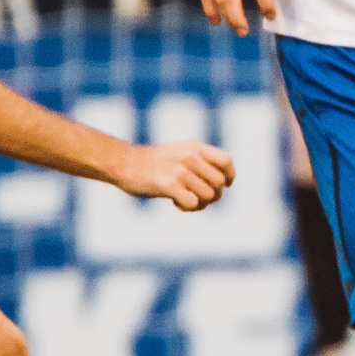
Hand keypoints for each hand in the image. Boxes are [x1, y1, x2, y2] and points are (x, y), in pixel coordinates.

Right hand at [116, 140, 236, 210]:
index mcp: (195, 147)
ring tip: (184, 201)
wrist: (124, 163)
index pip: (226, 161)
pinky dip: (187, 208)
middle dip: (213, 196)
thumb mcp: (179, 152)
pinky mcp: (168, 184)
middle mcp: (190, 156)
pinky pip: (192, 203)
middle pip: (219, 183)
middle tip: (198, 198)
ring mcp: (180, 170)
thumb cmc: (153, 162)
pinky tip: (176, 203)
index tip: (225, 186)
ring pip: (208, 196)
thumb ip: (200, 160)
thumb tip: (222, 183)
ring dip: (199, 205)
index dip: (230, 176)